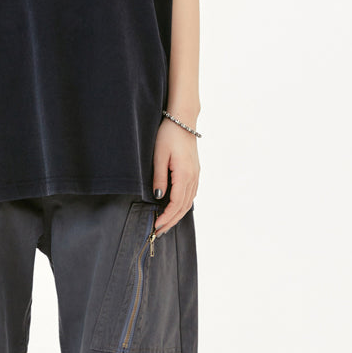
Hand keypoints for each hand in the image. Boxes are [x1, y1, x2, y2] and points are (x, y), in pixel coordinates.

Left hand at [150, 117, 199, 234]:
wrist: (183, 120)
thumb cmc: (168, 135)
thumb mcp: (159, 156)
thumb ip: (159, 177)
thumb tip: (159, 197)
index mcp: (184, 174)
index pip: (176, 203)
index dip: (166, 217)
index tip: (156, 225)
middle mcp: (193, 177)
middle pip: (184, 207)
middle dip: (171, 221)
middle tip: (158, 232)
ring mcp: (196, 175)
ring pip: (189, 202)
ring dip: (177, 215)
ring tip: (166, 225)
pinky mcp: (195, 172)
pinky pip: (191, 194)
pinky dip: (183, 206)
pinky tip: (176, 209)